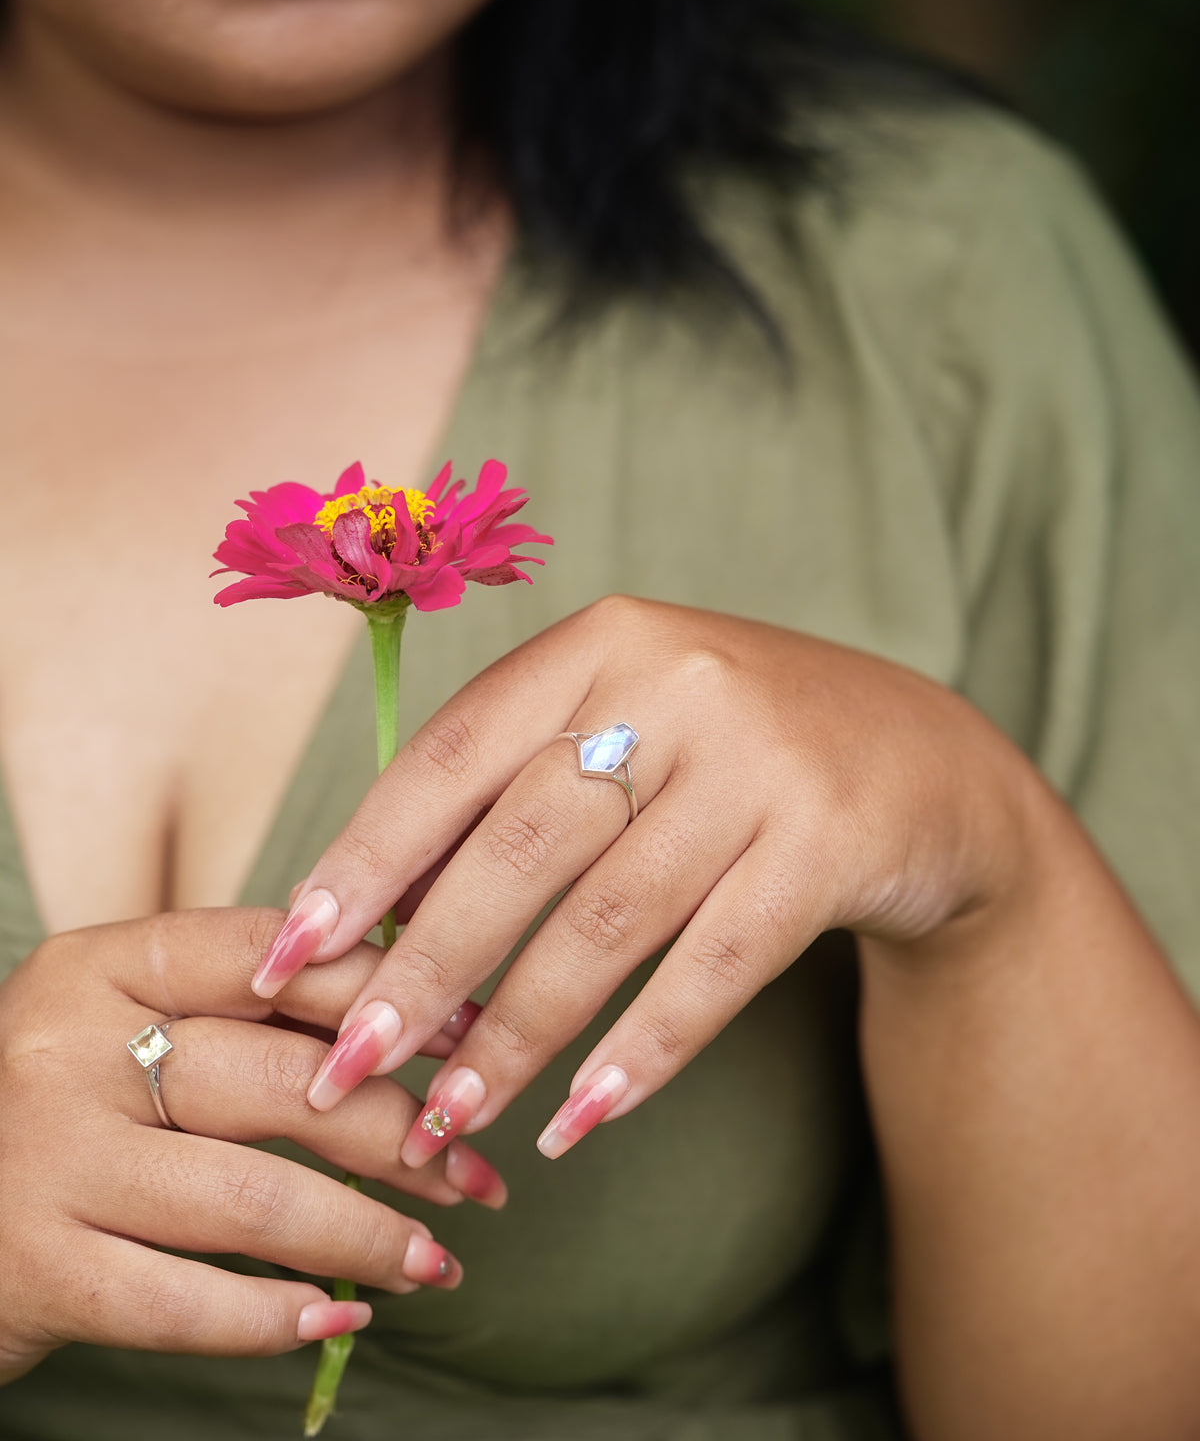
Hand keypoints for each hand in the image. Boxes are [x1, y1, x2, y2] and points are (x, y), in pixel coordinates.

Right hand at [0, 907, 506, 1384]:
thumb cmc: (57, 1106)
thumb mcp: (122, 1023)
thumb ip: (237, 1003)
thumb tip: (412, 1001)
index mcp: (102, 967)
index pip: (267, 954)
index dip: (382, 992)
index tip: (468, 1033)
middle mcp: (69, 1051)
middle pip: (283, 1083)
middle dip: (403, 1133)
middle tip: (473, 1172)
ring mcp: (50, 1162)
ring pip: (253, 1201)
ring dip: (368, 1236)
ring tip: (436, 1259)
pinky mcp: (38, 1269)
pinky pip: (186, 1303)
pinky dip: (277, 1318)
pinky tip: (338, 1317)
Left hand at [257, 597, 1029, 1163]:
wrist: (926, 762)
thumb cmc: (735, 752)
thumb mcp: (628, 726)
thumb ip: (516, 790)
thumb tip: (378, 918)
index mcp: (599, 644)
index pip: (448, 757)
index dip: (360, 861)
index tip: (288, 954)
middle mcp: (676, 684)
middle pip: (519, 846)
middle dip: (422, 969)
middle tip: (351, 1067)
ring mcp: (760, 761)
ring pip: (608, 920)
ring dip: (519, 1034)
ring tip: (453, 1118)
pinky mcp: (830, 841)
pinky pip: (714, 970)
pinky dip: (640, 1053)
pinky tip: (581, 1119)